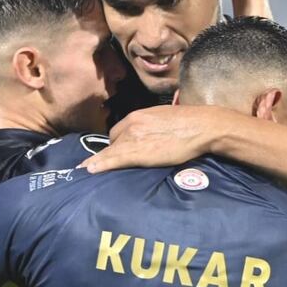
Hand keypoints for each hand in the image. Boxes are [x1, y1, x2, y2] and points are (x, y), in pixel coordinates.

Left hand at [79, 106, 223, 172]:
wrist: (201, 127)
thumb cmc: (189, 123)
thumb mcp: (163, 118)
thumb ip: (151, 125)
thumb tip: (151, 135)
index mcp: (137, 116)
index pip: (118, 131)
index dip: (116, 143)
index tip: (114, 151)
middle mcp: (132, 125)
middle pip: (113, 141)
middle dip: (113, 152)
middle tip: (114, 163)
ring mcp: (134, 138)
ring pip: (110, 152)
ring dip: (99, 161)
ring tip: (86, 170)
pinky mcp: (138, 152)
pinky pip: (114, 159)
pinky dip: (100, 165)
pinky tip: (89, 170)